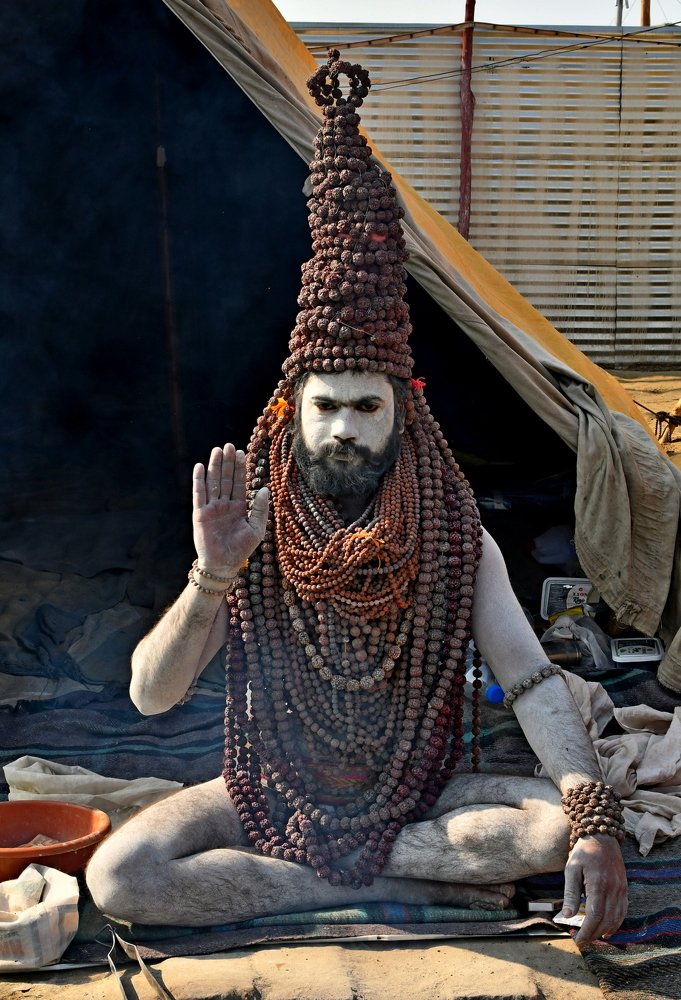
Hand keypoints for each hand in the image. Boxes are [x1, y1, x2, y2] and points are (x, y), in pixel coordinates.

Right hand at [192, 444, 269, 575]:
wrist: (223, 564)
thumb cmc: (241, 549)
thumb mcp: (256, 529)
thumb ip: (260, 509)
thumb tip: (264, 489)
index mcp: (239, 507)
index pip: (239, 483)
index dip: (240, 468)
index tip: (242, 452)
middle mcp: (225, 505)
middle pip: (226, 478)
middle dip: (228, 462)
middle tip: (229, 446)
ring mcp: (212, 508)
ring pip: (214, 482)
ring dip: (215, 466)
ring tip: (217, 450)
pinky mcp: (200, 513)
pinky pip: (199, 494)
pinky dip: (199, 480)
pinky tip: (200, 466)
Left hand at [560, 835, 627, 946]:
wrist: (602, 836)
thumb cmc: (584, 851)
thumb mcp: (571, 869)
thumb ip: (570, 892)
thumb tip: (566, 915)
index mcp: (598, 884)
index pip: (594, 916)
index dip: (587, 931)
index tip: (577, 940)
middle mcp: (613, 888)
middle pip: (606, 921)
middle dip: (593, 934)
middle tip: (581, 940)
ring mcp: (621, 889)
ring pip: (616, 918)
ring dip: (604, 931)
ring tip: (591, 937)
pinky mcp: (624, 888)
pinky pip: (623, 911)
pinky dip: (616, 923)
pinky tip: (607, 929)